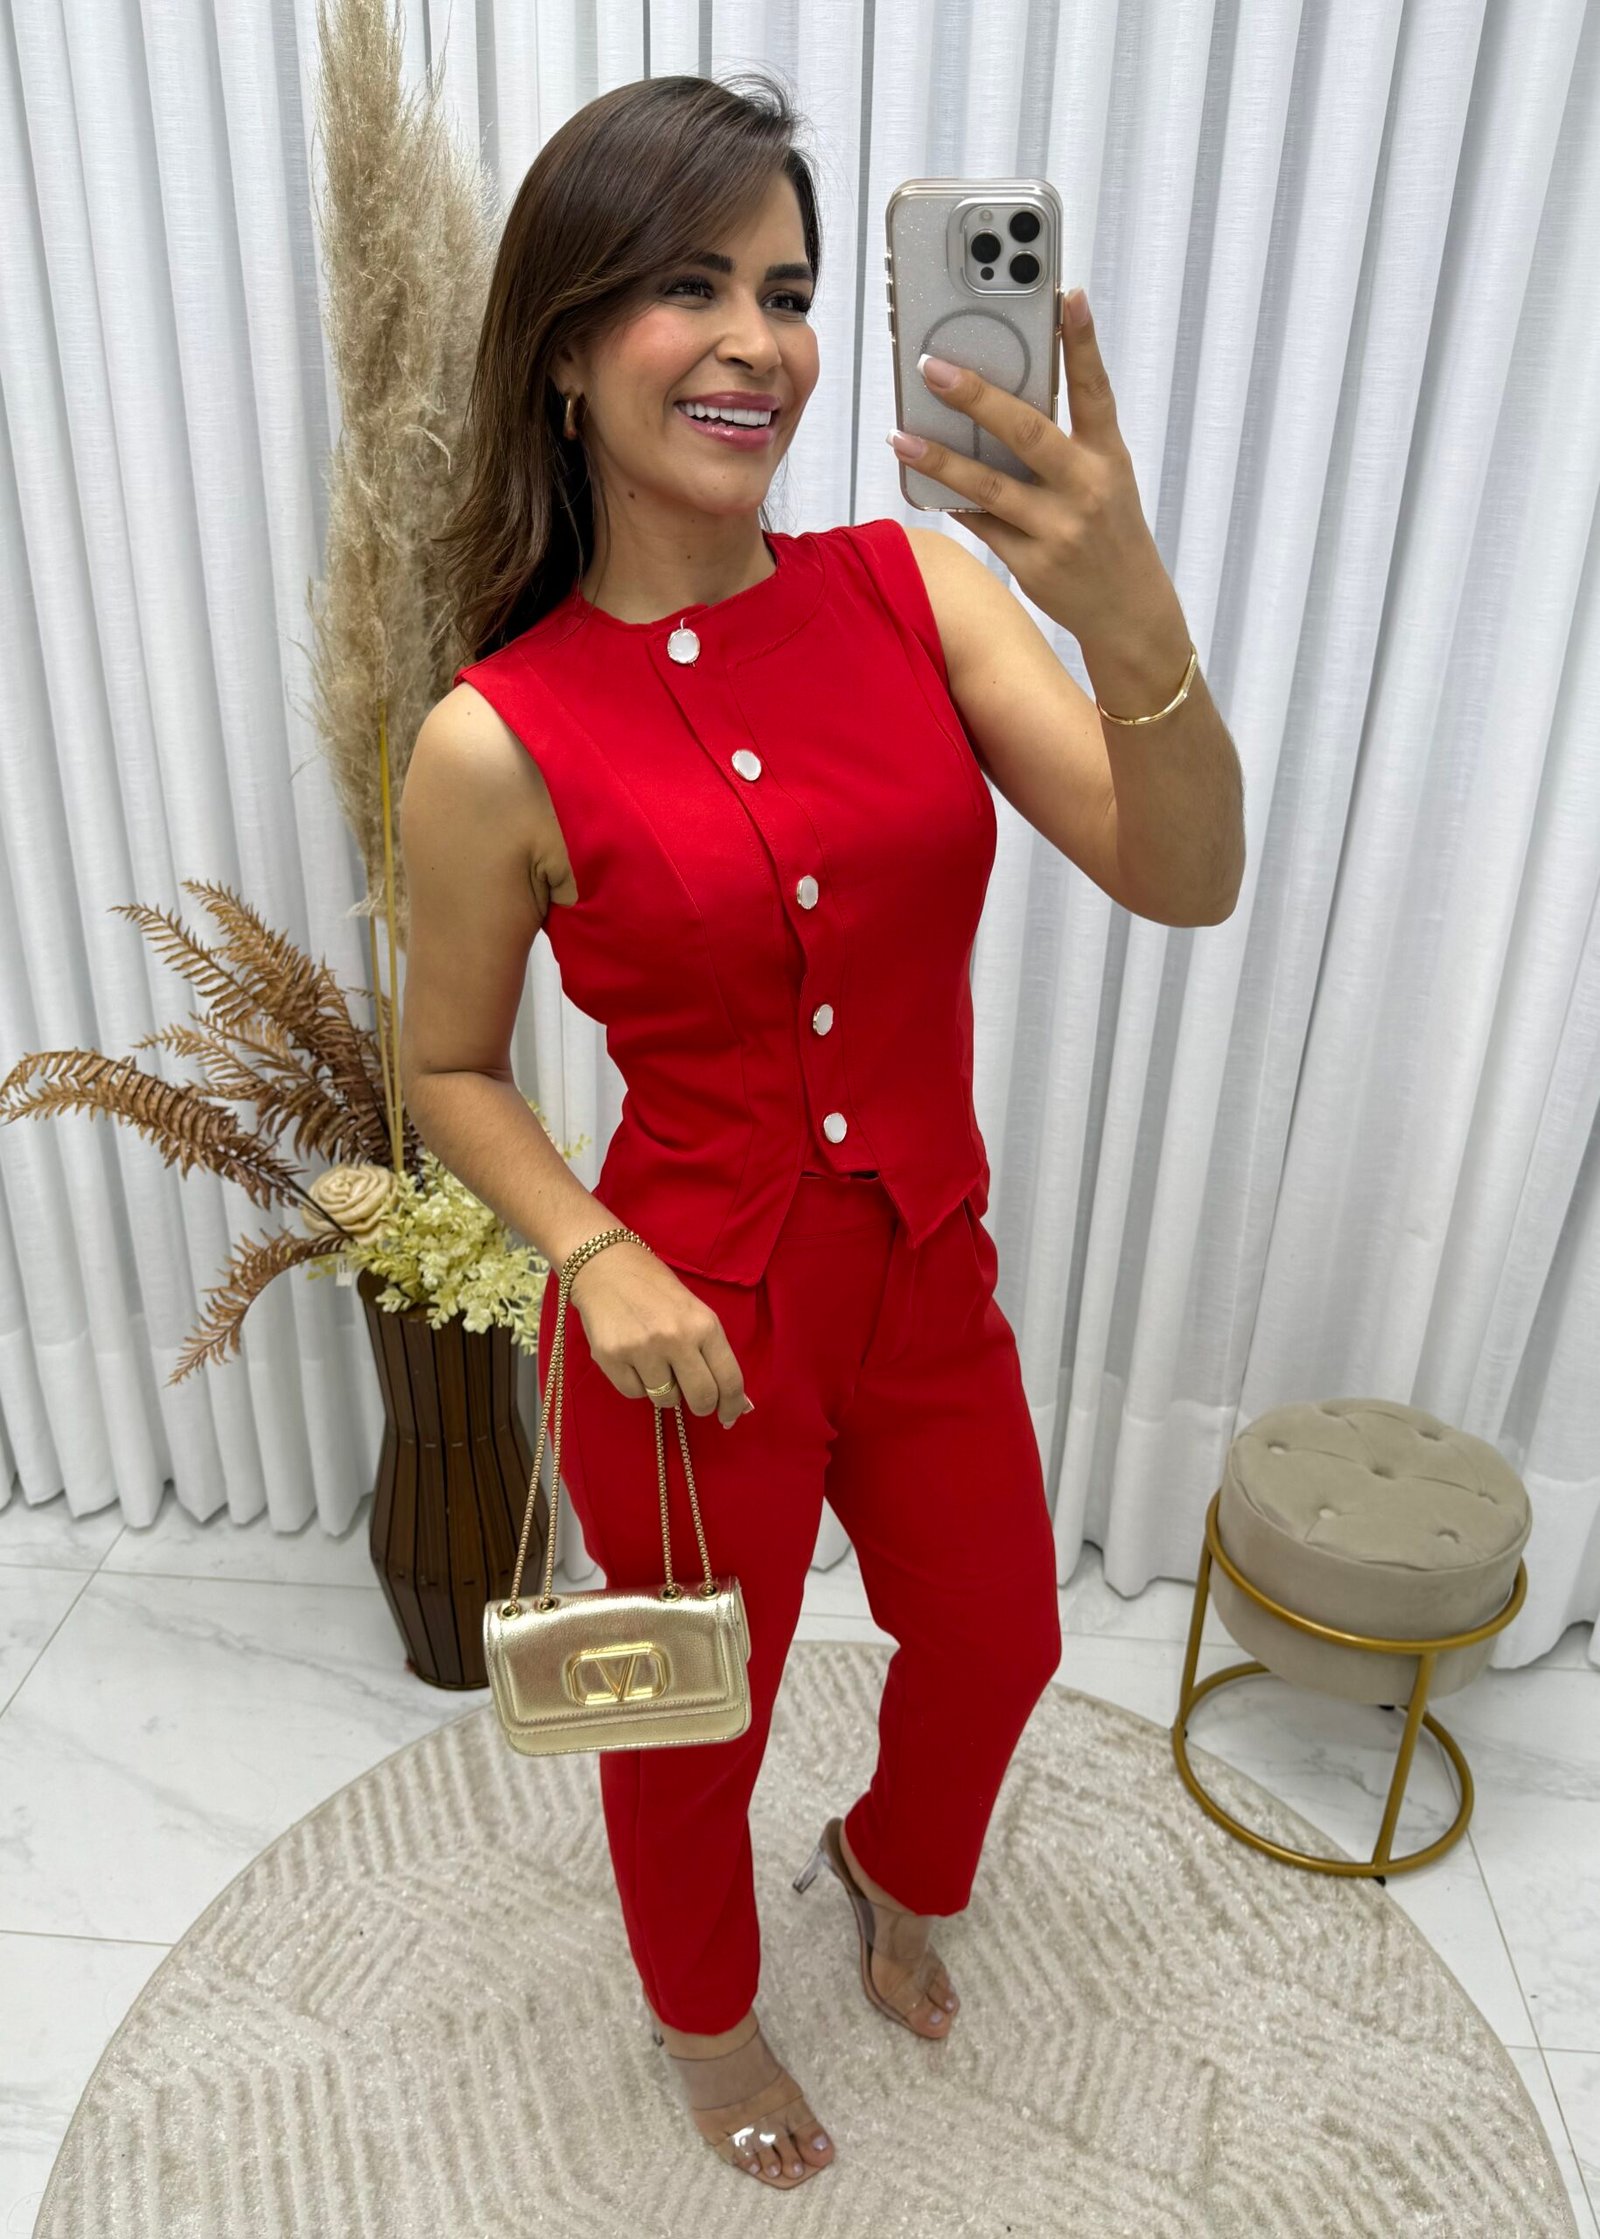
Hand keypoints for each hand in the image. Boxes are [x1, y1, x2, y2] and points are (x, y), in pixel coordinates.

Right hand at [568, 1245, 752, 1428]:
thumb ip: (712, 1353)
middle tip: (694, 1397)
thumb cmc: (655, 1289)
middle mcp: (676, 1338)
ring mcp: (642, 1350)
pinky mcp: (611, 1358)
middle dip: (701, 1404)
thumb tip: (736, 1402)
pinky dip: (637, 1384)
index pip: (729, 1379)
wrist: (605, 1266)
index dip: (732, 1405)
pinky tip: (633, 1359)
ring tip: (655, 1362)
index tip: (729, 1416)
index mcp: (704, 1324)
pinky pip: (634, 1393)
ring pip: (665, 1399)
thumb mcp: (694, 1312)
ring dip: (664, 1390)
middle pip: (701, 1398)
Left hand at [890, 287, 1185, 665]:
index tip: (1068, 295)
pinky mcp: (1032, 564)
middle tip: (932, 367)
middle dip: (977, 397)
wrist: (1129, 611)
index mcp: (1107, 457)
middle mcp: (1085, 488)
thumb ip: (1065, 443)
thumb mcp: (1105, 478)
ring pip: (989, 486)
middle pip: (1026, 432)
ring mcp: (1057, 529)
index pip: (1095, 390)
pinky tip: (922, 483)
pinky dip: (952, 501)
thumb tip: (998, 405)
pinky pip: (981, 524)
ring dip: (940, 460)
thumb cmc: (1109, 531)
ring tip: (902, 436)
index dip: (1082, 342)